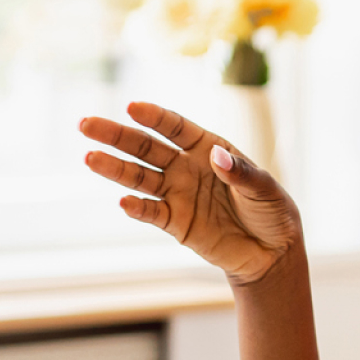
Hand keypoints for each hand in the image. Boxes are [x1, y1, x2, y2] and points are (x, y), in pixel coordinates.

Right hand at [79, 102, 302, 284]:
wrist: (273, 252)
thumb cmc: (272, 212)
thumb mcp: (264, 189)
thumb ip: (241, 173)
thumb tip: (217, 157)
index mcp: (208, 148)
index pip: (174, 128)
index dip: (154, 117)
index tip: (131, 107)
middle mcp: (186, 167)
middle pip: (145, 148)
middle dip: (116, 135)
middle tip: (86, 124)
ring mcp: (178, 194)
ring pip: (140, 178)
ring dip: (115, 169)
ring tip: (90, 158)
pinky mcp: (177, 223)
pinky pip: (152, 213)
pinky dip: (138, 209)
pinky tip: (123, 202)